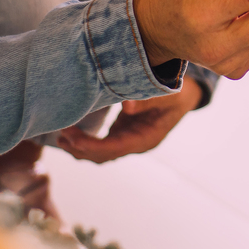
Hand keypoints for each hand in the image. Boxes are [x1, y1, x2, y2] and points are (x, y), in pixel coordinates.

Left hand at [56, 78, 203, 162]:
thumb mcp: (168, 95)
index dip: (91, 145)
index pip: (114, 148)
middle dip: (81, 148)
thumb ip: (147, 100)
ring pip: (100, 152)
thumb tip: (126, 107)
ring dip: (80, 147)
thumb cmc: (179, 92)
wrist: (187, 92)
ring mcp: (129, 139)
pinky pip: (102, 141)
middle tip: (61, 135)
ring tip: (61, 137)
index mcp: (146, 139)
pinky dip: (86, 140)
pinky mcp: (124, 131)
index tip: (72, 137)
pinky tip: (72, 132)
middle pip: (104, 155)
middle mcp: (136, 143)